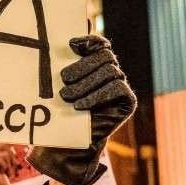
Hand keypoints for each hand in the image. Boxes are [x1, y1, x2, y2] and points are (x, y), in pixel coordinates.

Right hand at [0, 143, 15, 184]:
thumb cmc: (5, 172)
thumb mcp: (8, 158)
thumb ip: (7, 149)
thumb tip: (10, 142)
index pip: (4, 143)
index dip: (10, 151)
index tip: (12, 159)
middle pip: (5, 147)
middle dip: (11, 158)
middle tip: (10, 166)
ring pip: (5, 155)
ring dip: (9, 165)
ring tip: (6, 171)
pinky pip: (1, 160)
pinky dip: (6, 168)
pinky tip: (2, 173)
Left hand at [28, 36, 136, 184]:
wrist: (70, 144)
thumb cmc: (60, 112)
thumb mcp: (57, 88)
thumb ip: (62, 65)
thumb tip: (65, 41)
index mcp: (96, 64)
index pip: (100, 43)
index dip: (89, 40)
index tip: (71, 44)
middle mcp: (112, 72)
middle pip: (105, 56)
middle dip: (83, 66)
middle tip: (64, 79)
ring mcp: (121, 86)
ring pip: (110, 71)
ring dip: (86, 83)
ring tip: (67, 97)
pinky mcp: (128, 100)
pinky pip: (117, 88)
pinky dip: (97, 96)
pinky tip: (80, 106)